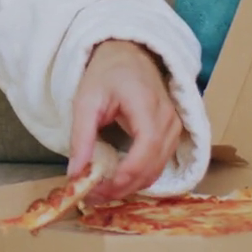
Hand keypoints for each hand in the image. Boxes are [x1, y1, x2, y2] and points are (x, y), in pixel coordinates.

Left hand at [68, 40, 183, 202]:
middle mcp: (169, 120)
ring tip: (100, 190)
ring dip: (130, 186)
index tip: (96, 190)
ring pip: (157, 170)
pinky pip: (159, 164)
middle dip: (122, 187)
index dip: (123, 177)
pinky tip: (117, 179)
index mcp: (148, 107)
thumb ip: (82, 137)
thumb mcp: (86, 101)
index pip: (144, 152)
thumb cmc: (107, 73)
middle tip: (91, 196)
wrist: (129, 55)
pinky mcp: (173, 134)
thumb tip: (75, 174)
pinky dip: (139, 176)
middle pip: (152, 167)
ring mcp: (175, 128)